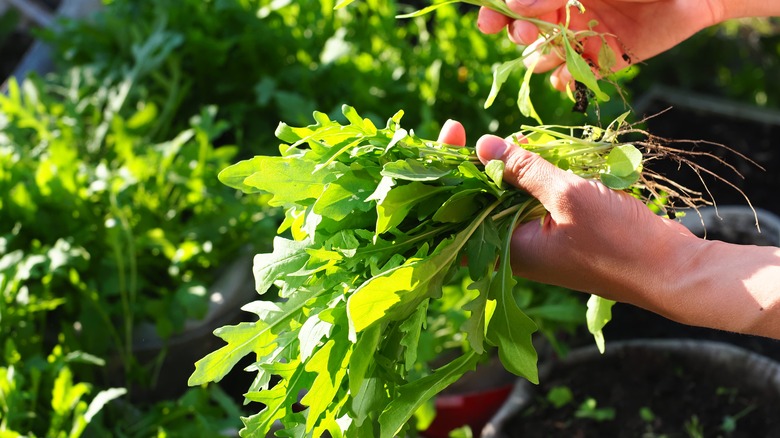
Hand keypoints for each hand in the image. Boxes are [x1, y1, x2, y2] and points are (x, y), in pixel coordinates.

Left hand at [438, 119, 779, 338]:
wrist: (669, 272)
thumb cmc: (617, 240)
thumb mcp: (566, 195)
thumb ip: (524, 170)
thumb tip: (484, 145)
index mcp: (505, 248)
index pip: (459, 205)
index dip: (450, 167)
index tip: (453, 131)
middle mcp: (514, 248)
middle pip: (480, 199)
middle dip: (479, 162)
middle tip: (476, 131)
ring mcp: (537, 242)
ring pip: (509, 197)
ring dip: (511, 166)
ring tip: (518, 139)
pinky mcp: (559, 234)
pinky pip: (535, 200)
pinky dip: (536, 176)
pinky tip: (540, 151)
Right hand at [477, 0, 725, 90]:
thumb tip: (513, 5)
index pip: (514, 4)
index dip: (496, 14)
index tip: (488, 22)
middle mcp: (564, 13)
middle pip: (522, 33)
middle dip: (520, 35)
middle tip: (530, 32)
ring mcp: (582, 38)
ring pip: (541, 58)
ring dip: (541, 58)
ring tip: (556, 50)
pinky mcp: (603, 62)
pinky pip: (569, 79)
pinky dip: (565, 80)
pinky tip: (571, 74)